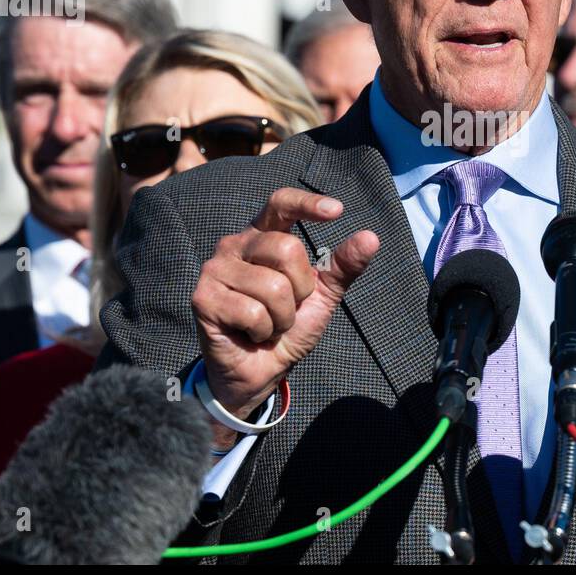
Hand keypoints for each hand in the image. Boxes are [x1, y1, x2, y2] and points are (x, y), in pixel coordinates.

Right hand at [192, 188, 378, 418]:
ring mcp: (215, 270)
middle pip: (286, 248)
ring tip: (268, 324)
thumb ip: (343, 266)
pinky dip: (264, 331)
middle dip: (300, 289)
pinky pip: (253, 312)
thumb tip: (371, 238)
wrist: (260, 371)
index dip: (306, 204)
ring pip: (273, 286)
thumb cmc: (287, 327)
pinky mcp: (204, 299)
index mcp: (261, 237)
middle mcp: (233, 245)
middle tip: (287, 308)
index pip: (280, 204)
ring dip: (282, 317)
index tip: (337, 211)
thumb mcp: (322, 295)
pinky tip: (250, 334)